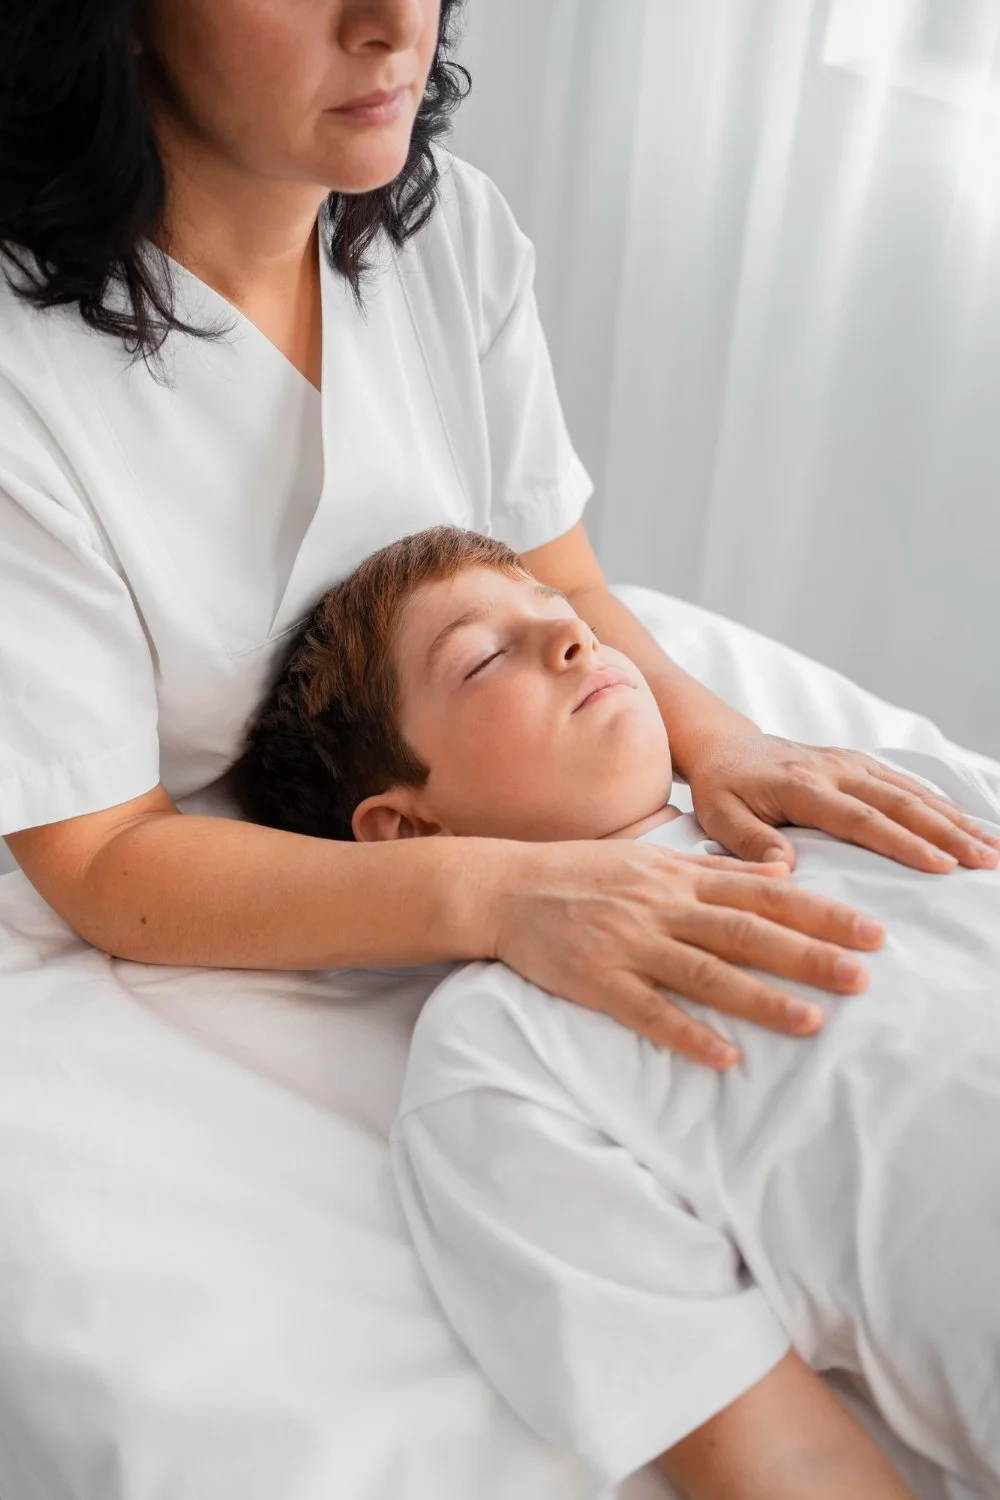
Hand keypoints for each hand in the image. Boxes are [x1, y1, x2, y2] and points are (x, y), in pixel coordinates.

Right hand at [490, 839, 884, 1067]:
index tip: (872, 931)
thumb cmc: (584, 874)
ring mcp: (630, 944)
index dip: (821, 913)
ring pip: (705, 972)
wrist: (507, 888)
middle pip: (747, 932)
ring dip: (760, 997)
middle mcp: (663, 907)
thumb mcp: (653, 859)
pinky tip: (725, 1058)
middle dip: (808, 954)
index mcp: (680, 878)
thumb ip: (716, 870)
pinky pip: (647, 1011)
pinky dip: (687, 1033)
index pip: (765, 895)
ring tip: (811, 1022)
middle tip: (863, 977)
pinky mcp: (598, 980)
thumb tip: (781, 874)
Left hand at [685, 734, 999, 872]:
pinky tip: (970, 825)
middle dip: (947, 832)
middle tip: (985, 861)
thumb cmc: (722, 788)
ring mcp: (851, 763)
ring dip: (954, 819)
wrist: (727, 746)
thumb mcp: (720, 815)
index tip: (940, 866)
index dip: (902, 843)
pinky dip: (941, 804)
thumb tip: (784, 868)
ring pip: (911, 791)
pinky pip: (907, 784)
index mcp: (802, 786)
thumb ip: (749, 842)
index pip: (860, 819)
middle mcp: (834, 769)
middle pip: (899, 803)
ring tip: (992, 849)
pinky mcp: (860, 763)